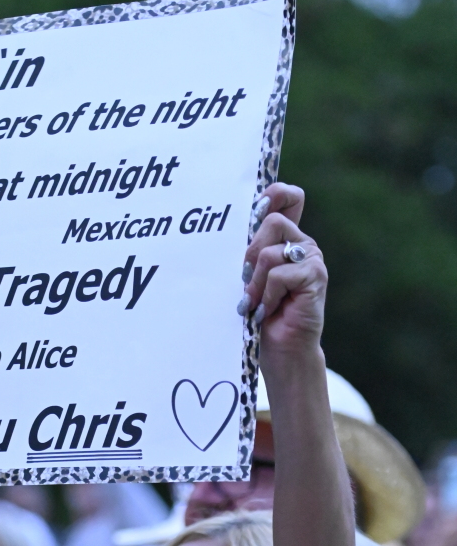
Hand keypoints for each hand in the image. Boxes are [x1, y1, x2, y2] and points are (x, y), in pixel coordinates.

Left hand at [239, 183, 326, 357]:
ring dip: (255, 282)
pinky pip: (278, 274)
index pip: (288, 198)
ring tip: (256, 303)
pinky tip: (268, 310)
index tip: (259, 205)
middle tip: (246, 283)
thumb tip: (232, 228)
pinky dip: (266, 296)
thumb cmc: (259, 317)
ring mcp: (311, 259)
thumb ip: (247, 254)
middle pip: (271, 221)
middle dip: (250, 254)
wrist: (281, 352)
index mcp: (286, 240)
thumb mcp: (248, 280)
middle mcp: (302, 244)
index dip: (274, 193)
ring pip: (269, 252)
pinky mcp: (314, 277)